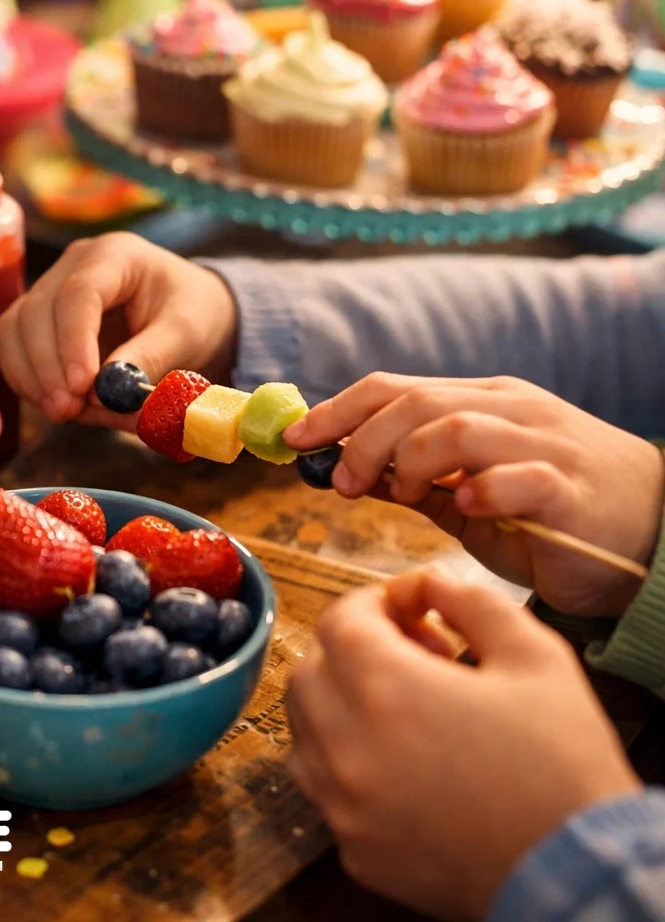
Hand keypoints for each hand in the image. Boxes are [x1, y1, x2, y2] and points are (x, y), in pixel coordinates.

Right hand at [0, 232, 236, 425]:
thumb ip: (151, 357)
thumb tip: (106, 392)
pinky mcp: (37, 321)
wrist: (190, 312)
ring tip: (63, 412)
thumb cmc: (194, 313)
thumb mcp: (187, 333)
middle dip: (48, 367)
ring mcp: (49, 291)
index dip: (73, 341)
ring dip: (31, 377)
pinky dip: (26, 380)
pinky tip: (53, 403)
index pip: (78, 294)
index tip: (83, 386)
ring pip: (14, 331)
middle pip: (36, 312)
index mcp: (115, 255)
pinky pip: (12, 349)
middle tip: (68, 410)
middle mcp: (73, 266)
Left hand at [284, 373, 664, 615]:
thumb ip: (412, 480)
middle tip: (346, 484)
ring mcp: (544, 445)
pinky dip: (483, 488)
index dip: (335, 410)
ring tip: (405, 497)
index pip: (393, 388)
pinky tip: (466, 506)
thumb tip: (343, 472)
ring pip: (460, 428)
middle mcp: (511, 411)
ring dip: (412, 463)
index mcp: (480, 402)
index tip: (293, 439)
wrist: (653, 534)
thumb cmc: (550, 513)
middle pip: (416, 404)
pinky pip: (520, 476)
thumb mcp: (469, 493)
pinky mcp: (571, 488)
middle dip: (363, 441)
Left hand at [288, 569, 640, 919]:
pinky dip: (347, 765)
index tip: (416, 608)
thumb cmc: (562, 763)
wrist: (579, 874)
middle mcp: (344, 744)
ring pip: (304, 730)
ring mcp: (341, 803)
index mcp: (384, 687)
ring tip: (405, 711)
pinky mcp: (353, 848)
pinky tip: (403, 767)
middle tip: (415, 657)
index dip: (376, 602)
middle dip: (353, 650)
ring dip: (339, 705)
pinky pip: (325, 791)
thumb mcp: (536, 658)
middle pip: (310, 670)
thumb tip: (432, 581)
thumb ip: (473, 603)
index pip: (340, 620)